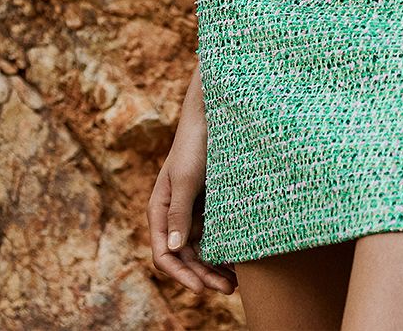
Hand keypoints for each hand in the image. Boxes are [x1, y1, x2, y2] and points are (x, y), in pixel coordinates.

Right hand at [148, 70, 237, 297]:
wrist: (214, 115)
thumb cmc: (195, 145)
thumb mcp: (186, 179)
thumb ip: (179, 213)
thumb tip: (174, 250)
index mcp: (160, 210)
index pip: (164, 254)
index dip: (181, 276)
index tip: (201, 289)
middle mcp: (174, 214)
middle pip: (185, 256)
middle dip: (204, 275)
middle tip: (230, 289)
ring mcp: (193, 208)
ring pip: (201, 247)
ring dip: (216, 265)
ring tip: (238, 280)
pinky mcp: (211, 201)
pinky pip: (215, 231)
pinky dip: (225, 246)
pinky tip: (242, 256)